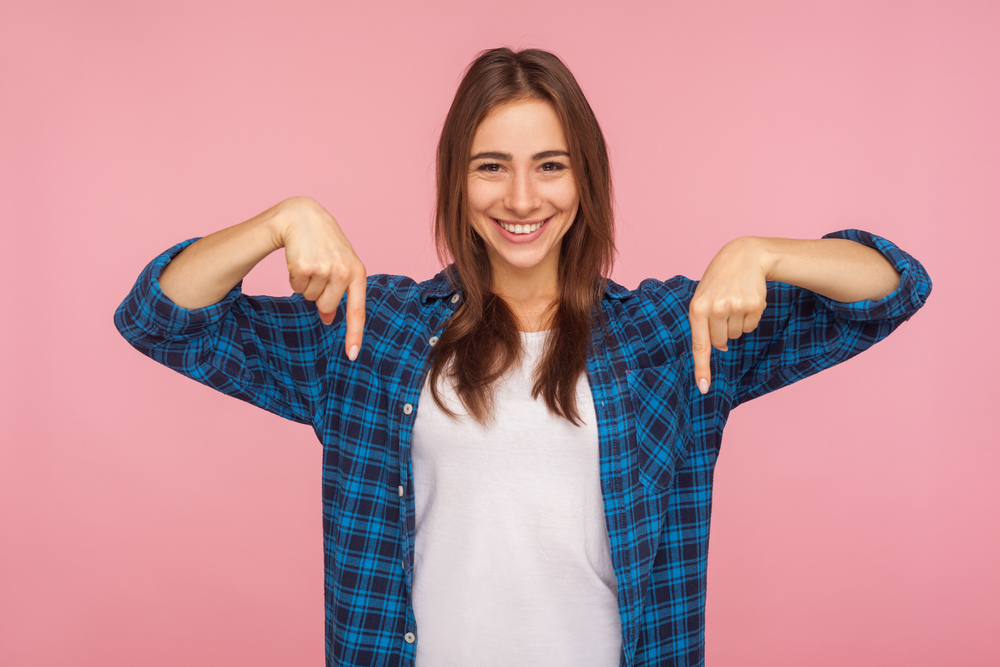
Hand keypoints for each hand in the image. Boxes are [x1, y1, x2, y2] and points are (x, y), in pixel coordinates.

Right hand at [276, 197, 366, 360]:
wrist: (302, 216)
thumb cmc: (324, 242)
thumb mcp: (339, 263)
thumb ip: (340, 291)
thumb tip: (328, 319)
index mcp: (358, 272)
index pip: (357, 310)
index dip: (354, 334)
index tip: (352, 355)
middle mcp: (344, 272)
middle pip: (326, 306)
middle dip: (318, 295)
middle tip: (318, 270)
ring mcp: (324, 270)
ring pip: (309, 297)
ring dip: (306, 284)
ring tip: (310, 261)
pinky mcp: (304, 267)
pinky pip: (296, 287)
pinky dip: (294, 277)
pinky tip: (299, 258)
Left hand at [689, 237, 767, 393]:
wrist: (744, 256)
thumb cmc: (719, 280)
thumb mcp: (702, 297)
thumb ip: (704, 323)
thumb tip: (720, 349)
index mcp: (697, 308)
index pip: (699, 345)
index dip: (702, 368)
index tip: (704, 387)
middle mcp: (716, 309)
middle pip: (721, 342)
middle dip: (723, 333)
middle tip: (724, 309)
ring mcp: (735, 307)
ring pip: (737, 335)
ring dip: (737, 323)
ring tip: (734, 300)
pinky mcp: (754, 306)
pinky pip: (751, 327)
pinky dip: (749, 318)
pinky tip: (746, 299)